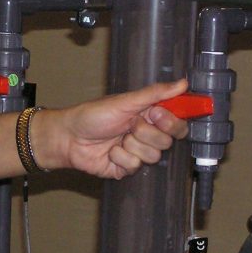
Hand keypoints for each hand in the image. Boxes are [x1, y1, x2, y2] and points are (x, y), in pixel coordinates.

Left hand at [38, 79, 189, 178]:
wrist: (68, 137)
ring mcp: (137, 152)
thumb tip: (183, 84)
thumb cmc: (92, 115)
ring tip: (117, 138)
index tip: (158, 115)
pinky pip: (136, 166)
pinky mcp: (127, 168)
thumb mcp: (124, 101)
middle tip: (130, 125)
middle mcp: (146, 134)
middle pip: (168, 141)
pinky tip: (110, 151)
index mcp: (148, 116)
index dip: (172, 121)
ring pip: (154, 155)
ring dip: (132, 145)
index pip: (177, 122)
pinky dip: (120, 157)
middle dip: (146, 133)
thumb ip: (155, 94)